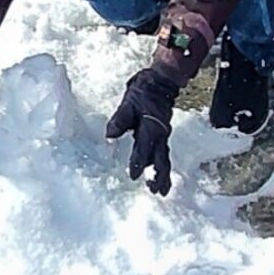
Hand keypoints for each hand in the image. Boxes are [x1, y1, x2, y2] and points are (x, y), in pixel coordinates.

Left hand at [105, 69, 178, 196]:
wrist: (160, 82)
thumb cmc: (143, 92)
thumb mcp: (128, 103)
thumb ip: (120, 120)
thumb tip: (109, 135)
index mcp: (150, 127)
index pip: (143, 149)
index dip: (138, 163)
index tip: (134, 177)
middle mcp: (160, 134)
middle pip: (160, 159)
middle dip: (159, 176)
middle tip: (156, 191)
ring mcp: (162, 135)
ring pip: (164, 158)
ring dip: (163, 174)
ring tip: (161, 190)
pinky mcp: (162, 135)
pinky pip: (163, 153)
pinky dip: (162, 166)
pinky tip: (160, 175)